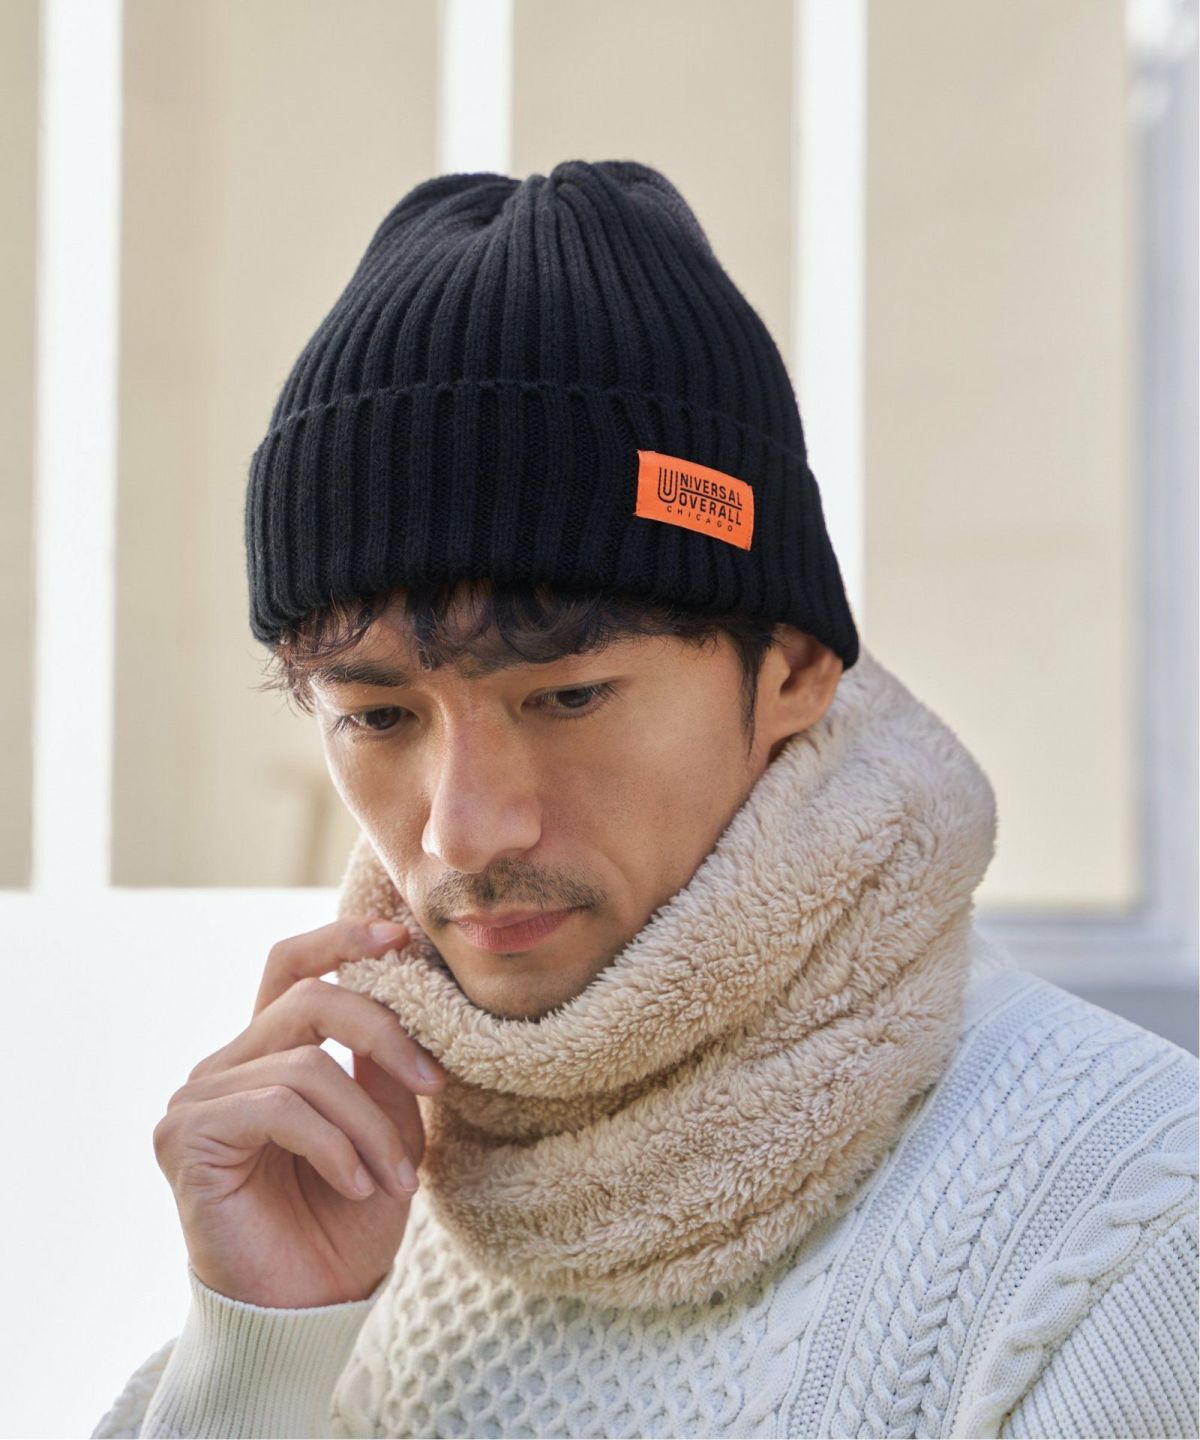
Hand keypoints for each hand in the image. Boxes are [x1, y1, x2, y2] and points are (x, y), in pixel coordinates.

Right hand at [151, 917, 442, 1307]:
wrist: (306, 1313)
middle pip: (310, 999)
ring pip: (307, 1066)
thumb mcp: (388, 1131)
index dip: (341, 939)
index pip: (292, 966)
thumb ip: (386, 1067)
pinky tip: (355, 1185)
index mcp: (270, 1053)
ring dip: (369, 1123)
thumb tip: (408, 1000)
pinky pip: (279, 1108)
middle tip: (436, 1082)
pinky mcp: (185, 1137)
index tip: (401, 936)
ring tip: (397, 1178)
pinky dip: (333, 1145)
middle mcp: (227, 1066)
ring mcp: (198, 1099)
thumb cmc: (346, 1224)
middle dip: (385, 1032)